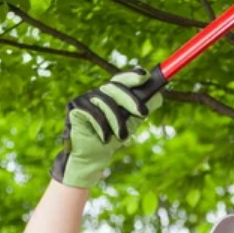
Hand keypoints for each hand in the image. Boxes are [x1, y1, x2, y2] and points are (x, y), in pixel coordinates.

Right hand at [50, 67, 162, 188]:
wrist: (94, 157)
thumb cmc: (112, 138)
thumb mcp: (132, 122)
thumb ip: (143, 108)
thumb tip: (159, 95)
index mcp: (111, 93)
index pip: (122, 79)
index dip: (132, 75)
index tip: (145, 76)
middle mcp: (97, 92)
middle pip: (114, 86)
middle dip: (131, 100)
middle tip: (143, 113)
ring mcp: (84, 98)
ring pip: (105, 102)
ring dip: (117, 121)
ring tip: (122, 137)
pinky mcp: (74, 107)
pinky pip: (92, 112)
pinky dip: (101, 127)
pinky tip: (104, 138)